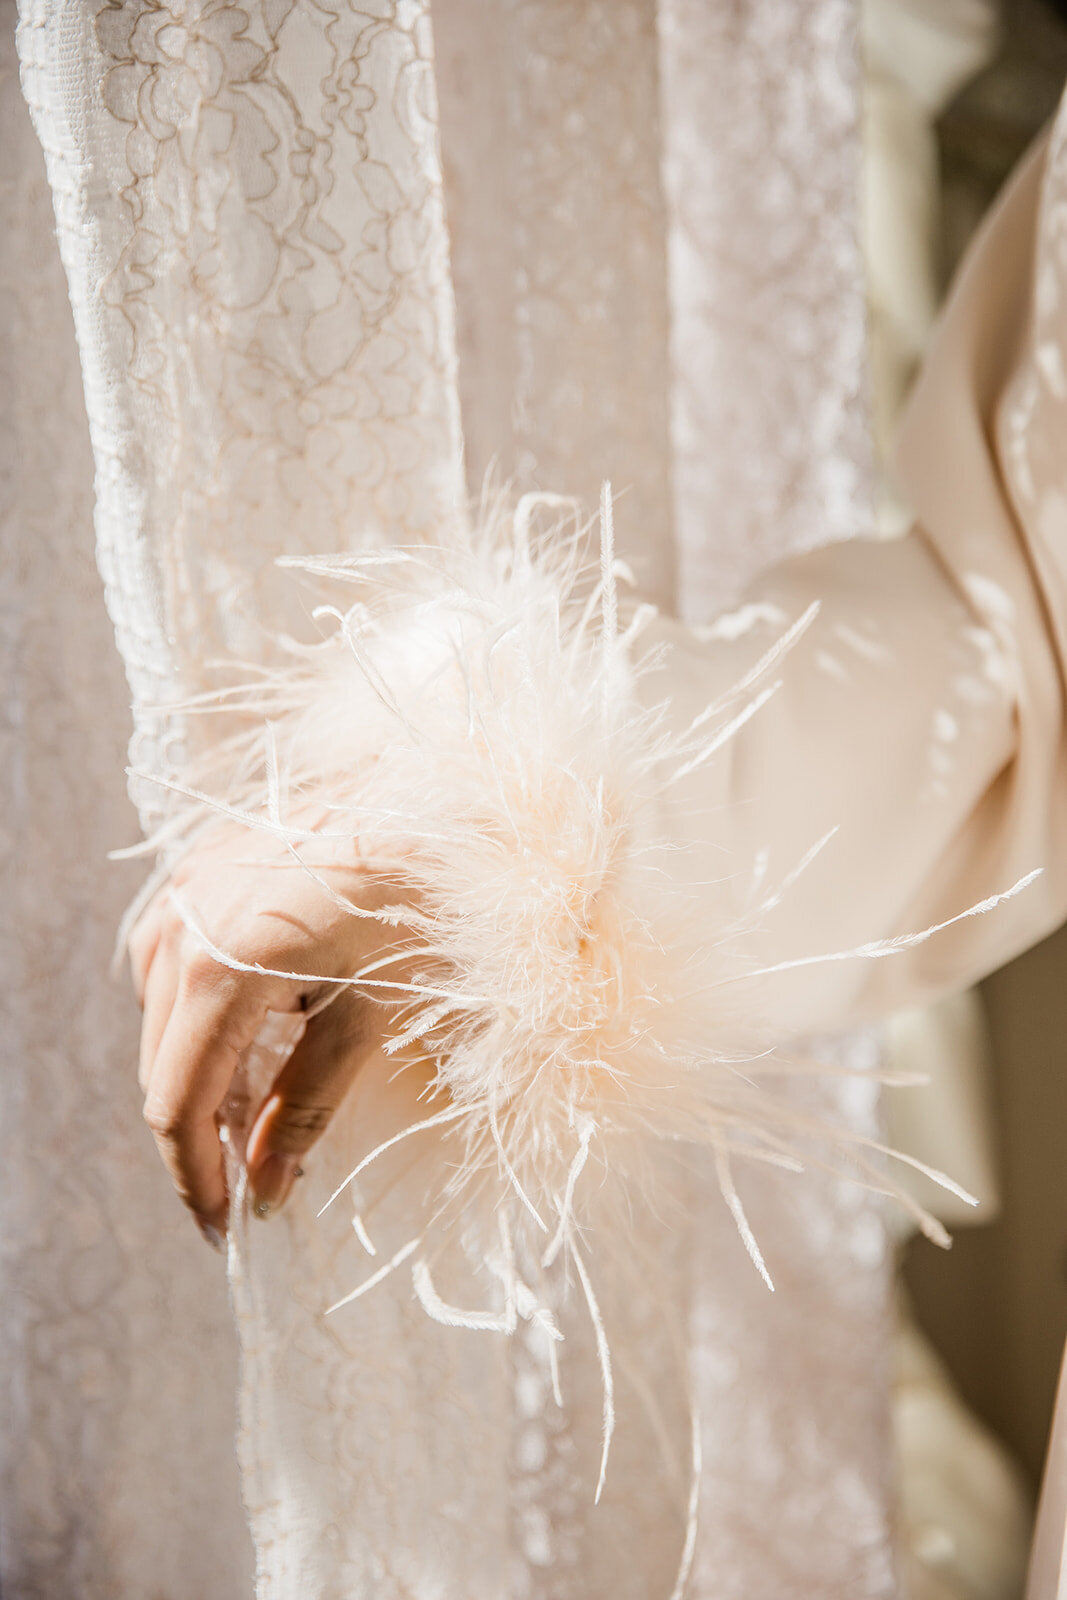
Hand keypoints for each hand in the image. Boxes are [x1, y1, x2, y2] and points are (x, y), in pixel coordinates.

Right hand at [127, 819, 409, 1244]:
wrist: (439, 795)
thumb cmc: (419, 903)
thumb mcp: (370, 1018)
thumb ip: (308, 1106)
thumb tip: (269, 1192)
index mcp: (218, 969)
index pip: (176, 1104)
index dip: (195, 1177)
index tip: (226, 1228)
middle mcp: (179, 927)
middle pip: (161, 1065)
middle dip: (204, 1133)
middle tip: (257, 1180)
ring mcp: (182, 891)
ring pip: (161, 1018)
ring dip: (204, 1073)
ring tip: (267, 1108)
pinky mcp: (197, 869)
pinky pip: (175, 964)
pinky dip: (206, 1016)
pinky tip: (260, 1029)